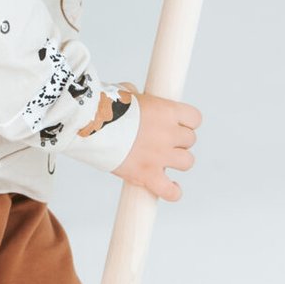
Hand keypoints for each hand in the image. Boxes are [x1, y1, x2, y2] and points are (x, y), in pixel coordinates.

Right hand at [113, 85, 200, 201]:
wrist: (89, 125)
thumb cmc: (104, 107)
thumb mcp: (125, 91)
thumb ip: (137, 96)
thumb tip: (133, 95)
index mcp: (166, 111)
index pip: (195, 118)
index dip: (186, 122)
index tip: (177, 124)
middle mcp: (168, 134)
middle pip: (190, 140)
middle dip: (178, 141)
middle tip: (162, 141)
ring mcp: (159, 156)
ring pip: (187, 162)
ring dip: (177, 161)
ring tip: (164, 160)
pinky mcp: (147, 175)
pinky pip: (171, 191)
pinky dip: (173, 192)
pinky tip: (171, 188)